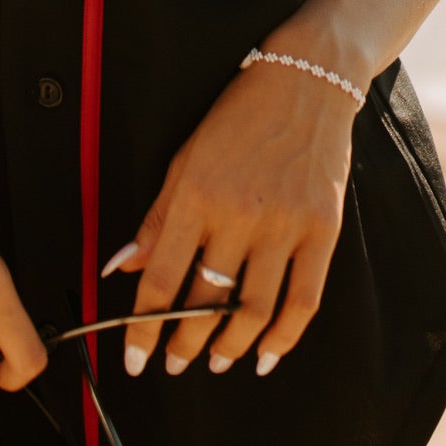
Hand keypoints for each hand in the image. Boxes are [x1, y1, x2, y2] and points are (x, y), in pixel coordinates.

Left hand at [113, 41, 361, 378]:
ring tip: (216, 363)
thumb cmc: (237, 119)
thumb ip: (157, 219)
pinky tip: (266, 354)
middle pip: (207, 302)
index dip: (143, 328)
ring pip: (254, 310)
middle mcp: (239, 215)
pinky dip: (284, 338)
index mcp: (196, 195)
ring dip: (231, 347)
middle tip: (174, 362)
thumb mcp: (185, 159)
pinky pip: (304, 300)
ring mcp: (285, 225)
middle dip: (185, 343)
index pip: (161, 279)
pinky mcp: (324, 231)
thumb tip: (122, 267)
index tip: (134, 358)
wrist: (305, 81)